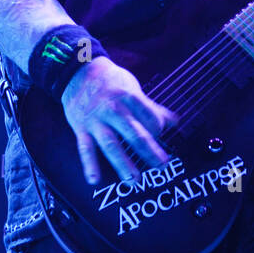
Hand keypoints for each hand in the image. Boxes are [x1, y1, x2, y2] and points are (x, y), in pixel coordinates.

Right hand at [61, 57, 177, 186]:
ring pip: (111, 145)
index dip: (157, 127)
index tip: (161, 134)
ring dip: (123, 163)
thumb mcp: (132, 88)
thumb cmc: (111, 81)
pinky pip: (85, 148)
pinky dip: (89, 164)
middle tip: (162, 165)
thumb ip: (152, 108)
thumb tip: (176, 122)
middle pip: (133, 133)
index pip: (148, 116)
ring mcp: (96, 121)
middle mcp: (113, 110)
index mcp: (128, 97)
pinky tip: (94, 180)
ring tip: (134, 180)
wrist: (77, 72)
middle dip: (149, 150)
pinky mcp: (81, 128)